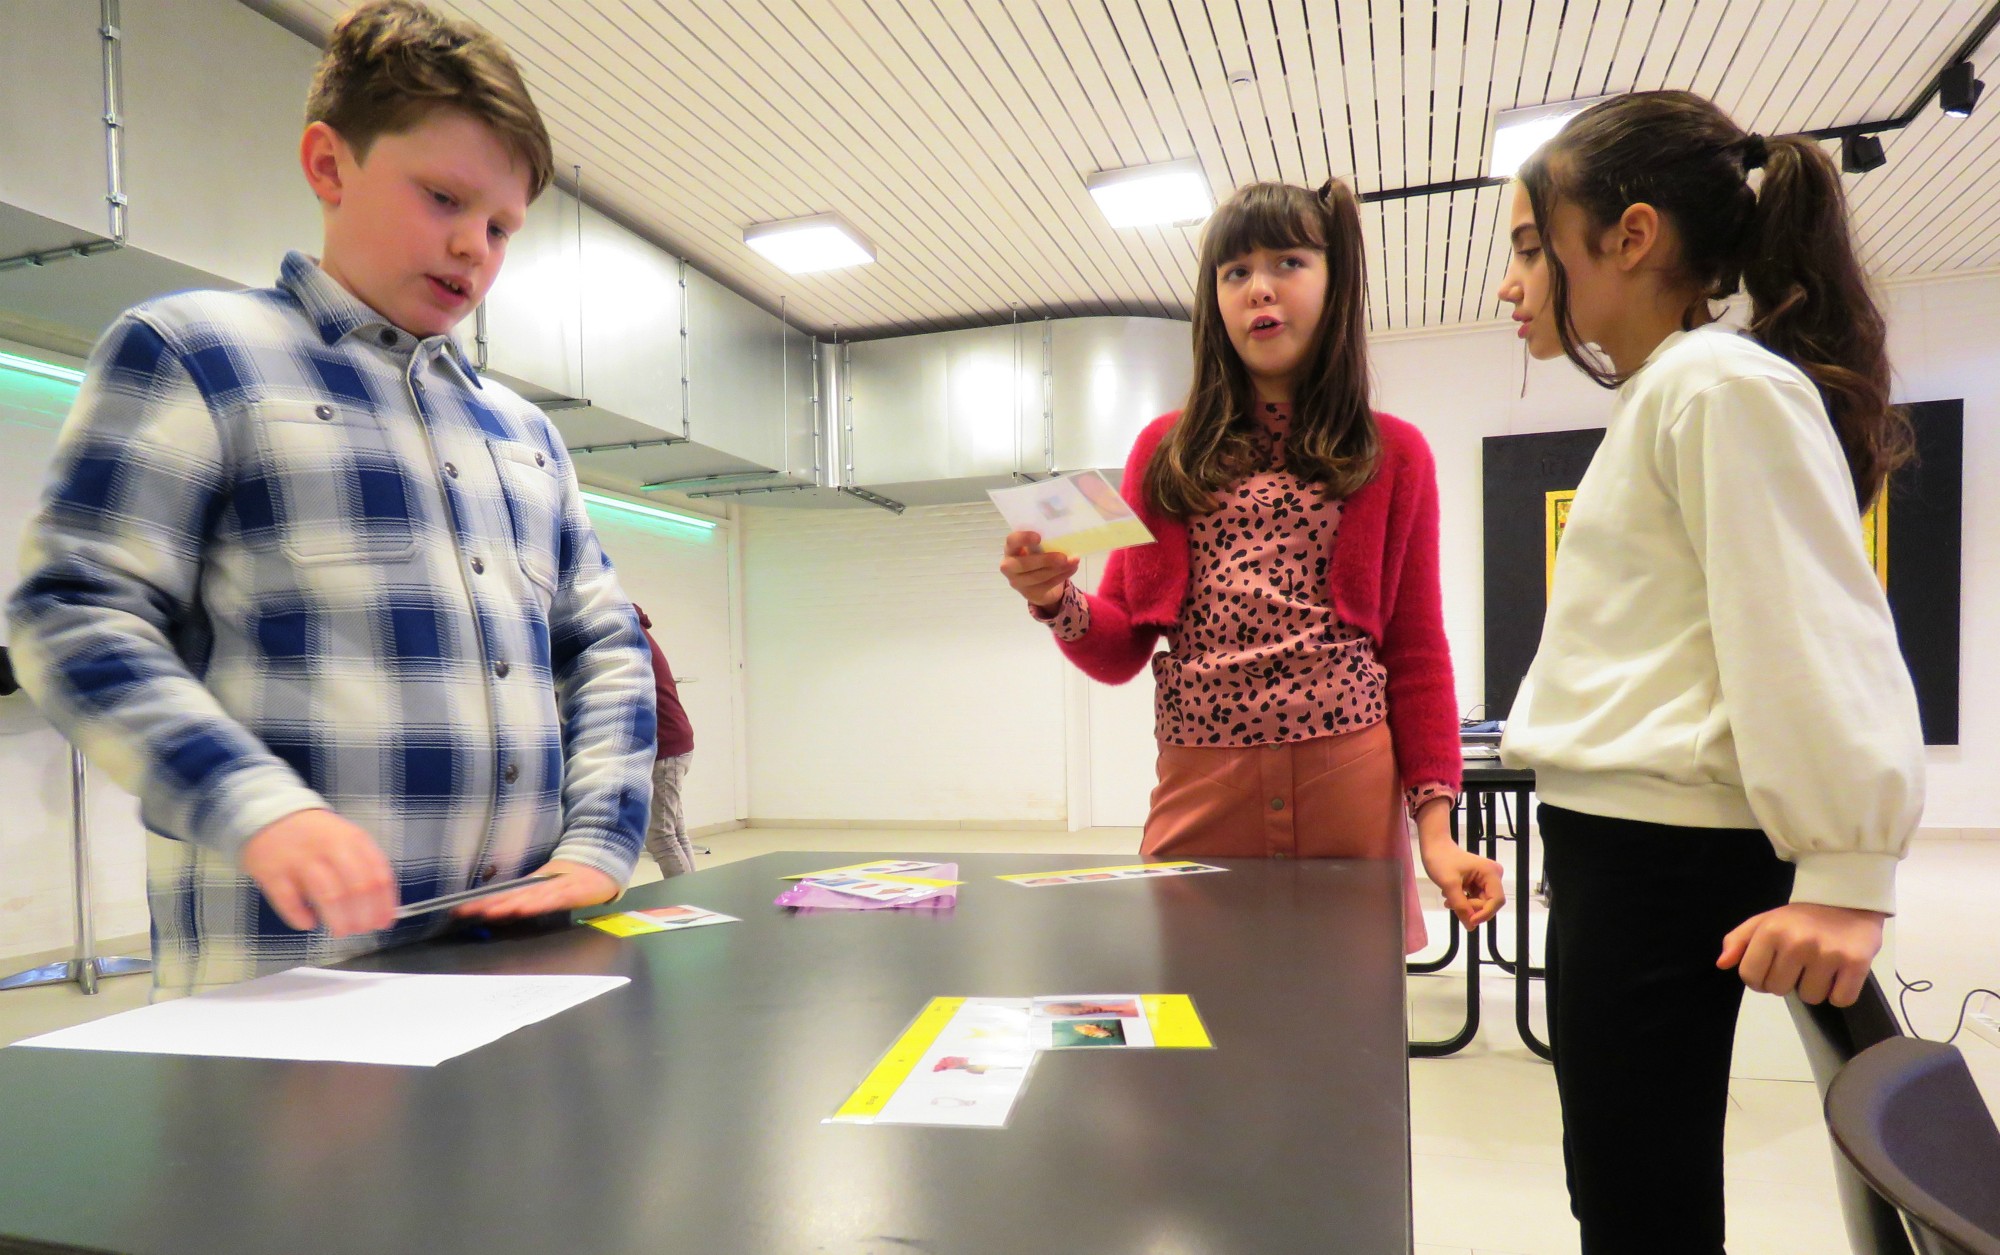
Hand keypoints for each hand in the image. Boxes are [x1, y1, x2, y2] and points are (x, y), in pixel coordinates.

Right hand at [240, 809, 396, 935]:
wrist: (272, 813)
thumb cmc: (317, 834)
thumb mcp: (348, 838)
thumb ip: (366, 867)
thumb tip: (382, 909)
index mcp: (353, 839)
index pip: (378, 874)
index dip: (384, 903)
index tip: (384, 922)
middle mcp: (329, 848)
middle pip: (357, 886)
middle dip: (364, 914)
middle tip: (362, 929)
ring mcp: (300, 860)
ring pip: (328, 895)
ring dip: (339, 919)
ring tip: (341, 931)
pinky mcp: (272, 872)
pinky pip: (289, 900)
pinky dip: (301, 917)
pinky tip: (308, 923)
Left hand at [452, 859, 620, 920]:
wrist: (605, 862)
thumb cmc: (575, 877)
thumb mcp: (549, 885)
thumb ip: (528, 897)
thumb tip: (500, 909)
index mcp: (533, 884)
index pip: (503, 894)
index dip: (482, 901)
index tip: (458, 909)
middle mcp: (540, 884)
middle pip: (510, 895)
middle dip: (487, 904)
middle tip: (464, 910)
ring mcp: (556, 887)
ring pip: (528, 896)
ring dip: (508, 904)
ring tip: (488, 912)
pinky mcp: (573, 891)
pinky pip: (554, 899)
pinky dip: (538, 903)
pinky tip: (524, 909)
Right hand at [999, 531, 1078, 608]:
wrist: (1035, 580)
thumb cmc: (1036, 555)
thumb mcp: (1036, 547)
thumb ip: (1044, 542)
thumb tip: (1065, 538)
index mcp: (1010, 548)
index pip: (1011, 541)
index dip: (1023, 539)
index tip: (1039, 537)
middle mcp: (1009, 566)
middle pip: (1024, 564)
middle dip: (1045, 560)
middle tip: (1064, 557)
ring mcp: (1017, 582)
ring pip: (1038, 577)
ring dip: (1058, 569)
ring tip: (1074, 561)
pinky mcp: (1029, 593)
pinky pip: (1047, 585)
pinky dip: (1062, 576)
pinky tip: (1072, 569)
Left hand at [1418, 836, 1505, 928]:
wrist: (1434, 847)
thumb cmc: (1440, 860)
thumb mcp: (1449, 885)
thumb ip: (1461, 906)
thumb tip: (1471, 927)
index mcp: (1491, 873)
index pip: (1496, 901)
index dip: (1484, 914)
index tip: (1469, 921)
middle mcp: (1493, 875)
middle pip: (1489, 903)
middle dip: (1471, 908)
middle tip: (1451, 904)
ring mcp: (1487, 879)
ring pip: (1481, 903)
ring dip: (1465, 905)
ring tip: (1448, 899)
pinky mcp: (1479, 882)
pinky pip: (1476, 898)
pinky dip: (1464, 901)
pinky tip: (1451, 896)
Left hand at [1718, 902, 1885, 1005]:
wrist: (1847, 900)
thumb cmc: (1801, 917)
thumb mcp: (1765, 921)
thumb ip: (1738, 940)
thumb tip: (1722, 963)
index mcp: (1771, 931)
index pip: (1750, 977)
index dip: (1759, 979)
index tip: (1771, 970)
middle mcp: (1797, 943)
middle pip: (1779, 990)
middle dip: (1786, 982)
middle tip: (1799, 965)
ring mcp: (1828, 954)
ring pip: (1810, 998)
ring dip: (1814, 988)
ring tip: (1820, 967)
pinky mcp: (1856, 963)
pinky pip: (1840, 1000)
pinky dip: (1839, 993)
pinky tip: (1839, 974)